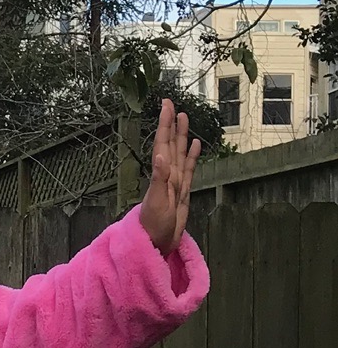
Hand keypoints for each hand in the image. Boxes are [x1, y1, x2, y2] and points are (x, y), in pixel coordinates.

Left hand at [139, 97, 200, 256]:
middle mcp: (168, 175)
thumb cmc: (153, 226)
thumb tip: (161, 155)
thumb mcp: (156, 202)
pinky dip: (191, 156)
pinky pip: (188, 169)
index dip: (165, 124)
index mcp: (162, 174)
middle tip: (171, 103)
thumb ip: (159, 179)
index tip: (166, 105)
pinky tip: (193, 144)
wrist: (157, 243)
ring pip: (179, 153)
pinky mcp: (182, 191)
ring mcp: (175, 182)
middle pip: (170, 143)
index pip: (163, 143)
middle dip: (171, 124)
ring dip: (181, 136)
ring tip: (183, 117)